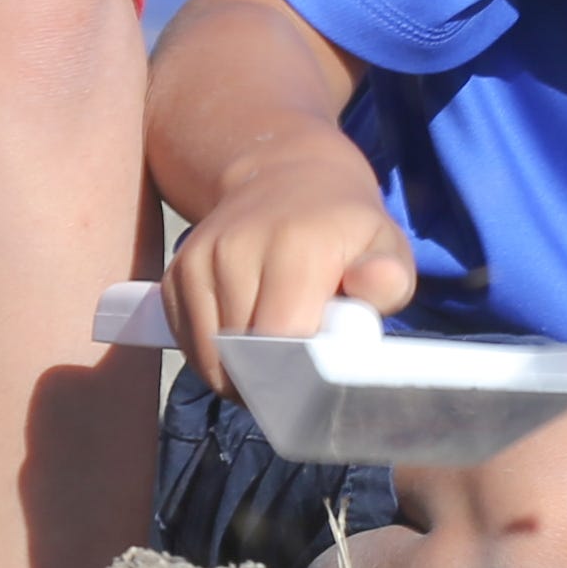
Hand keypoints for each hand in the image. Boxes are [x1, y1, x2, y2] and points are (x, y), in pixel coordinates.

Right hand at [161, 160, 415, 399]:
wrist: (285, 180)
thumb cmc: (343, 229)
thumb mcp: (384, 244)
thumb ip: (388, 277)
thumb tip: (374, 284)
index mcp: (295, 246)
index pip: (281, 338)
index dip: (298, 377)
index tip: (314, 387)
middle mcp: (237, 248)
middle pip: (241, 353)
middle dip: (268, 380)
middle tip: (297, 380)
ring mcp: (200, 259)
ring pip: (210, 354)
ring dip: (238, 373)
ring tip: (271, 361)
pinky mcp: (177, 273)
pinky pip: (187, 341)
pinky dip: (212, 357)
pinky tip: (241, 345)